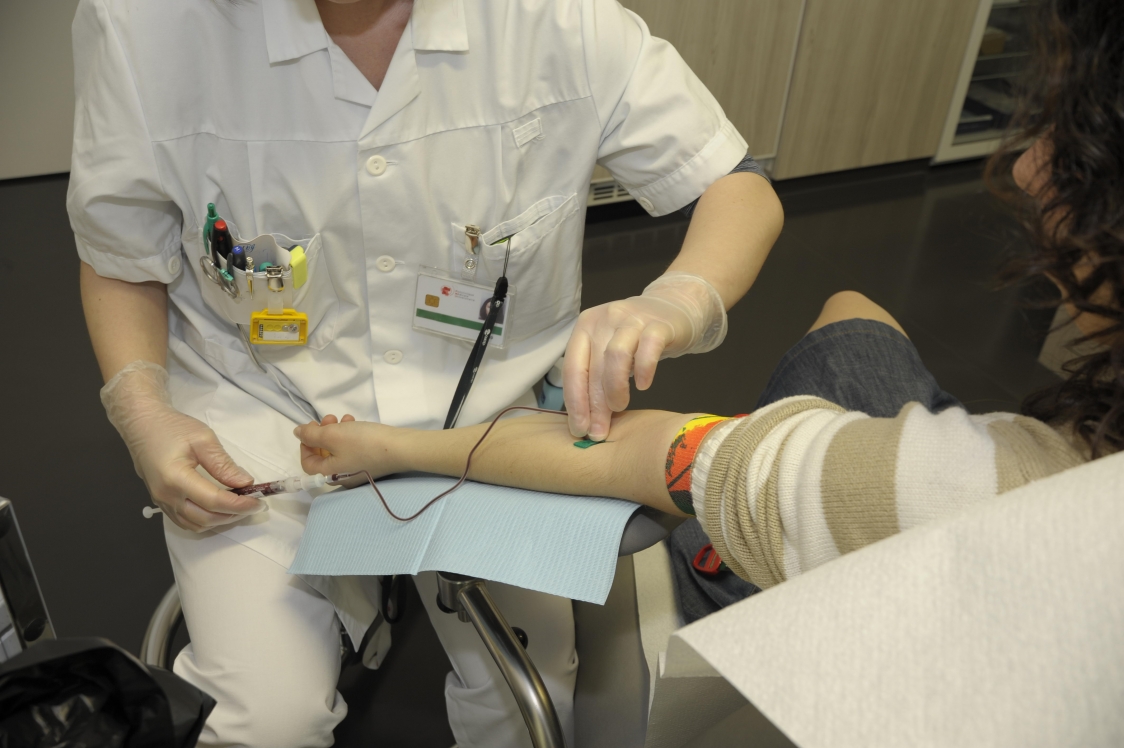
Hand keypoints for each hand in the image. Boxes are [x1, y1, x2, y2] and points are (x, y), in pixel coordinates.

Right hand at [101, 362, 261, 532]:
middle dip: (233, 515)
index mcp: (176, 478)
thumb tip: (245, 483)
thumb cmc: (172, 428)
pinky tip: (220, 510)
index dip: (239, 505)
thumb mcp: (203, 439)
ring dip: (220, 521)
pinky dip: (206, 521)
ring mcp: (162, 502)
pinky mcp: (161, 503)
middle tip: (253, 505)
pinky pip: (185, 522)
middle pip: (205, 518)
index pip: (213, 501)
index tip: (258, 502)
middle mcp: (166, 496)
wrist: (142, 426)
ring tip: (239, 508)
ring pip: (195, 525)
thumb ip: (223, 464)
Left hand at [294, 414, 406, 482]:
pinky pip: (353, 448)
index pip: (308, 464)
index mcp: (330, 474)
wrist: (401, 447)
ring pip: (338, 449)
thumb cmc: (363, 443)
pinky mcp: (371, 461)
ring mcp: (358, 469)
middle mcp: (343, 475)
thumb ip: (311, 434)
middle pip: (324, 455)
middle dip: (322, 434)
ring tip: (344, 417)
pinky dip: (350, 434)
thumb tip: (297, 433)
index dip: (304, 446)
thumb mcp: (332, 435)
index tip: (310, 429)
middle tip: (328, 418)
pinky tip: (355, 422)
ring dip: (336, 431)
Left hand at [564, 273, 727, 440]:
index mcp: (585, 326)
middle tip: (599, 431)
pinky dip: (644, 371)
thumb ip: (595, 376)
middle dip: (595, 405)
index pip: (573, 368)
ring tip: (620, 408)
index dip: (575, 402)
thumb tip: (585, 421)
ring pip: (616, 357)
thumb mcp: (608, 350)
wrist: (673, 306)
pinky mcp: (658, 324)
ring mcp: (632, 319)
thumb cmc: (636, 337)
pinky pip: (648, 349)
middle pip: (594, 368)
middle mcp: (605, 319)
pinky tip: (644, 386)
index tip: (579, 429)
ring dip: (615, 389)